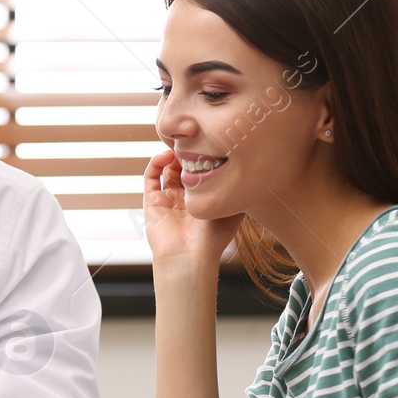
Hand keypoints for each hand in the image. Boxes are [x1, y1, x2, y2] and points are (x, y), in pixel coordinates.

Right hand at [142, 149, 245, 268]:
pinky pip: (150, 176)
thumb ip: (236, 190)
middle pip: (183, 167)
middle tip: (195, 141)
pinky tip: (167, 155)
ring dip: (172, 154)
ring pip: (166, 168)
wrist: (189, 256)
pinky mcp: (151, 200)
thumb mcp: (233, 209)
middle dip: (189, 153)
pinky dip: (156, 162)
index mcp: (203, 201)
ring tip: (181, 147)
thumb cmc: (213, 236)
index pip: (202, 172)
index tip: (212, 145)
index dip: (205, 157)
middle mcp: (184, 199)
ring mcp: (167, 199)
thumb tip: (246, 168)